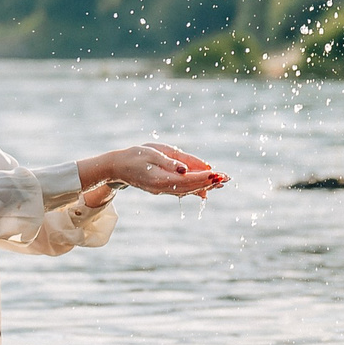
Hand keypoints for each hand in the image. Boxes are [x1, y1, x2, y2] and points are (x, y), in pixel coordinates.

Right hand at [85, 143, 228, 198]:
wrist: (117, 166)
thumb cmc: (134, 156)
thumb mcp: (151, 154)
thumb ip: (169, 162)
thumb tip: (185, 170)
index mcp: (160, 179)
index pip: (187, 180)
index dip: (203, 177)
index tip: (217, 174)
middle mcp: (163, 188)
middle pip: (190, 187)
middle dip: (209, 182)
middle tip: (226, 178)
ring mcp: (163, 190)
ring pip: (188, 190)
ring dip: (205, 186)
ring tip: (222, 182)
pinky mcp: (163, 188)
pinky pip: (182, 190)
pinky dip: (196, 189)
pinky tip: (208, 190)